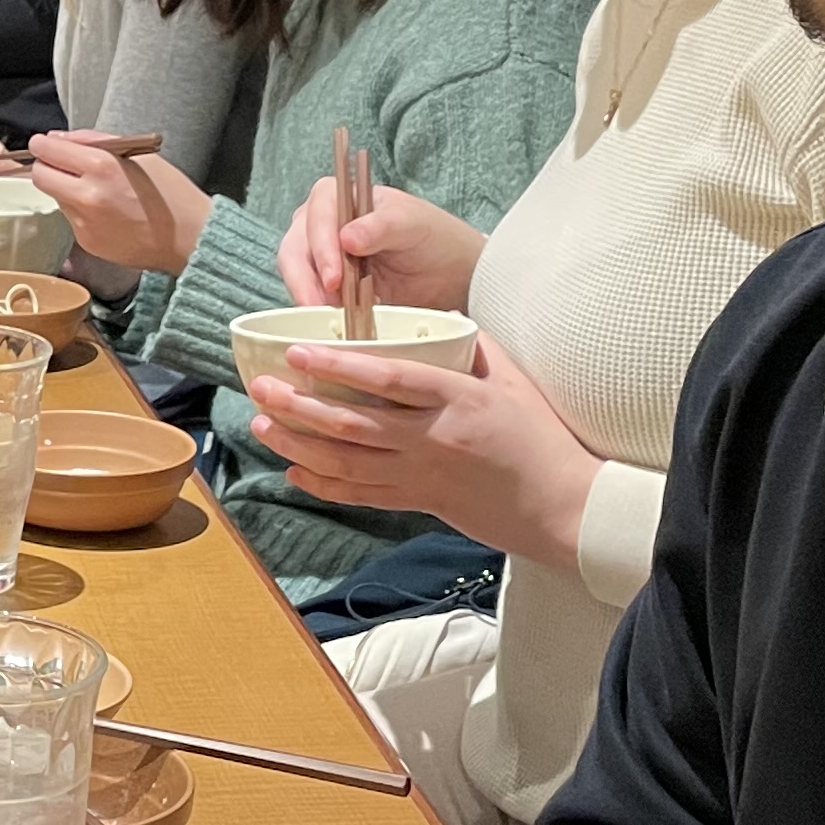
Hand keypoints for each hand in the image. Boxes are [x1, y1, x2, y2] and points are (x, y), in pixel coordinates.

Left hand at [27, 132, 210, 278]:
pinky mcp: (87, 243)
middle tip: (63, 164)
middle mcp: (86, 197)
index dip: (44, 144)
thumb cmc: (170, 191)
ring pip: (56, 198)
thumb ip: (93, 141)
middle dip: (47, 167)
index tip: (45, 143)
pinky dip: (82, 211)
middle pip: (40, 177)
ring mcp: (84, 224)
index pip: (48, 150)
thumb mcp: (138, 153)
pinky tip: (107, 212)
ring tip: (98, 190)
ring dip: (66, 189)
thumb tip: (57, 138)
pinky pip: (72, 219)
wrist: (189, 238)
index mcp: (101, 167)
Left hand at [242, 332, 600, 565]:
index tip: (299, 352)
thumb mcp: (515, 381)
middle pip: (353, 422)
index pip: (388, 379)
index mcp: (458, 401)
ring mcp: (422, 476)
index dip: (339, 366)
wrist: (563, 507)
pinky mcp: (419, 503)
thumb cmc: (543, 439)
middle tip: (260, 385)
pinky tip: (294, 470)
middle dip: (299, 405)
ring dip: (298, 443)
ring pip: (346, 461)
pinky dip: (324, 483)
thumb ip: (476, 346)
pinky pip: (361, 495)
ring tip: (262, 422)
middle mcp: (433, 439)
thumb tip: (440, 317)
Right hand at [278, 175, 487, 314]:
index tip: (334, 278)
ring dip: (309, 297)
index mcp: (337, 196)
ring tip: (331, 319)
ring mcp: (320, 255)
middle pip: (294, 248)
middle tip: (321, 307)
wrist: (450, 272)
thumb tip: (346, 238)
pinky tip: (336, 323)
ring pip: (296, 275)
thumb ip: (379, 227)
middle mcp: (320, 223)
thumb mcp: (411, 225)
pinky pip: (311, 297)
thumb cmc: (431, 236)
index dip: (320, 247)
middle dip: (304, 279)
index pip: (316, 218)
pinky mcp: (326, 286)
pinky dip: (320, 310)